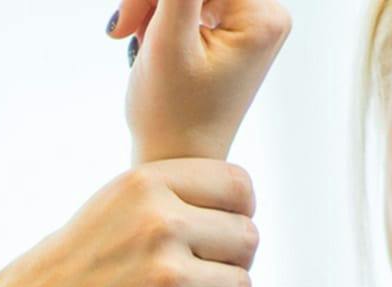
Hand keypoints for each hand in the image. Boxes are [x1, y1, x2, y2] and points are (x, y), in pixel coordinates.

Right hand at [0, 158, 259, 286]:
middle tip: (205, 285)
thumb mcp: (117, 207)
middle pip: (246, 240)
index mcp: (147, 184)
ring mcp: (165, 278)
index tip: (220, 241)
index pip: (238, 189)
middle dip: (231, 266)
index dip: (240, 217)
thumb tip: (245, 197)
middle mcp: (158, 224)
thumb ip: (174, 194)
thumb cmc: (82, 266)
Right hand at [110, 0, 293, 163]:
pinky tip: (148, 40)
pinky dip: (161, 11)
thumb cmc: (169, 116)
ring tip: (135, 39)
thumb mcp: (167, 37)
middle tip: (124, 28)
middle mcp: (267, 14)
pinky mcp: (229, 26)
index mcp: (265, 16)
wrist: (173, 165)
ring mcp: (249, 20)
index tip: (131, 15)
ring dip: (153, 4)